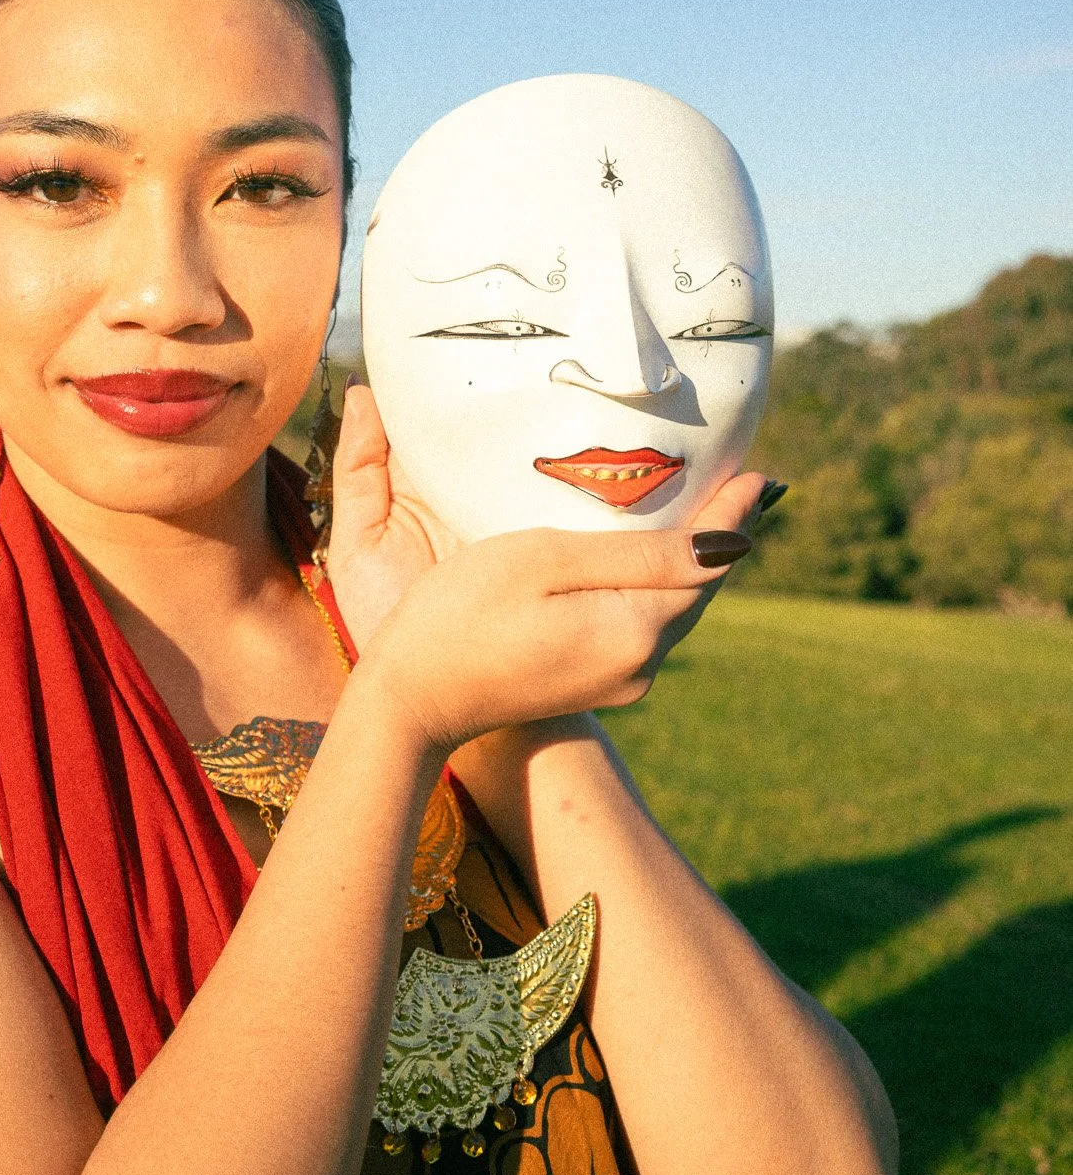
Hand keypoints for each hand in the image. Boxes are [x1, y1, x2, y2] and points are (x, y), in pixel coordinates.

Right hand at [330, 387, 765, 752]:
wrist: (410, 700)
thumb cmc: (462, 612)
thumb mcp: (546, 561)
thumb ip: (638, 554)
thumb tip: (730, 547)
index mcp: (636, 630)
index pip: (709, 564)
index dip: (737, 515)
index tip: (764, 473)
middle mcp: (641, 663)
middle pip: (699, 589)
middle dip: (722, 535)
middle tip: (743, 480)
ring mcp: (619, 680)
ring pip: (674, 609)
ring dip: (691, 560)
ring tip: (705, 507)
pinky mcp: (593, 682)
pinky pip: (645, 623)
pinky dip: (658, 585)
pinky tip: (648, 557)